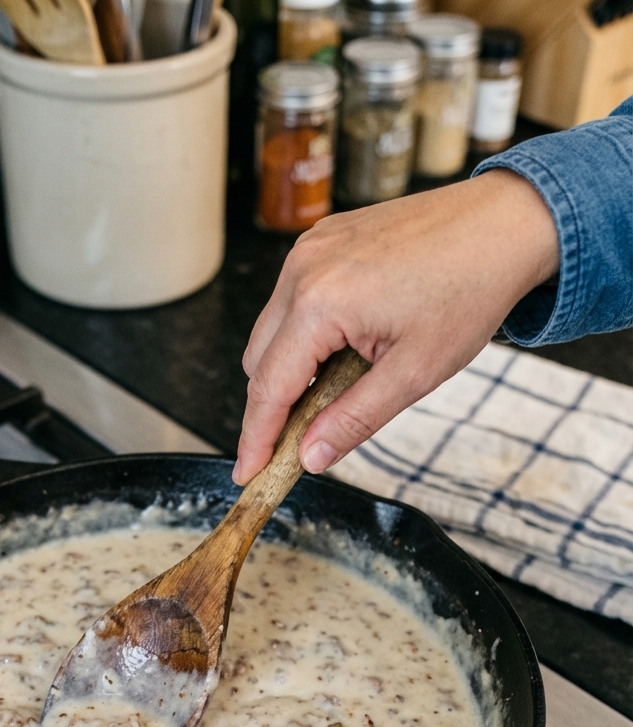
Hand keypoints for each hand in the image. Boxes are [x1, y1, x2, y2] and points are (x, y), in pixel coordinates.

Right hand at [234, 170, 559, 483]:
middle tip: (304, 442)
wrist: (504, 225)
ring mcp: (309, 248)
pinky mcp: (322, 239)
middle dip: (273, 406)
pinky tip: (347, 347)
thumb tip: (310, 457)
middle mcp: (303, 269)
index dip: (256, 438)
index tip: (249, 474)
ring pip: (272, 330)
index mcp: (320, 302)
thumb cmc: (470, 290)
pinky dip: (306, 333)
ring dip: (291, 369)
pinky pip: (293, 300)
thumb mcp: (414, 373)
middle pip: (259, 360)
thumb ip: (354, 420)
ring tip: (342, 386)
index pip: (268, 387)